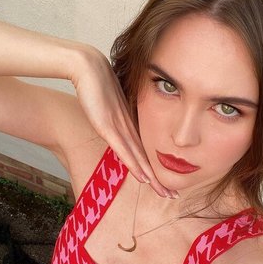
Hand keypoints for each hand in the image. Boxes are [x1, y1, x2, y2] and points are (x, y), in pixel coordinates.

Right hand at [71, 46, 177, 198]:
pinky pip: (124, 151)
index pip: (144, 154)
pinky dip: (135, 166)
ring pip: (139, 159)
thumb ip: (112, 120)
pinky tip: (144, 178)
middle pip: (146, 160)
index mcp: (129, 126)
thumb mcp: (106, 108)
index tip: (165, 184)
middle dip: (159, 180)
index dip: (154, 171)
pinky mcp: (108, 127)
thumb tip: (115, 128)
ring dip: (152, 178)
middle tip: (173, 196)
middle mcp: (128, 129)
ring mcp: (120, 129)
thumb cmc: (96, 85)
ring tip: (165, 193)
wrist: (89, 68)